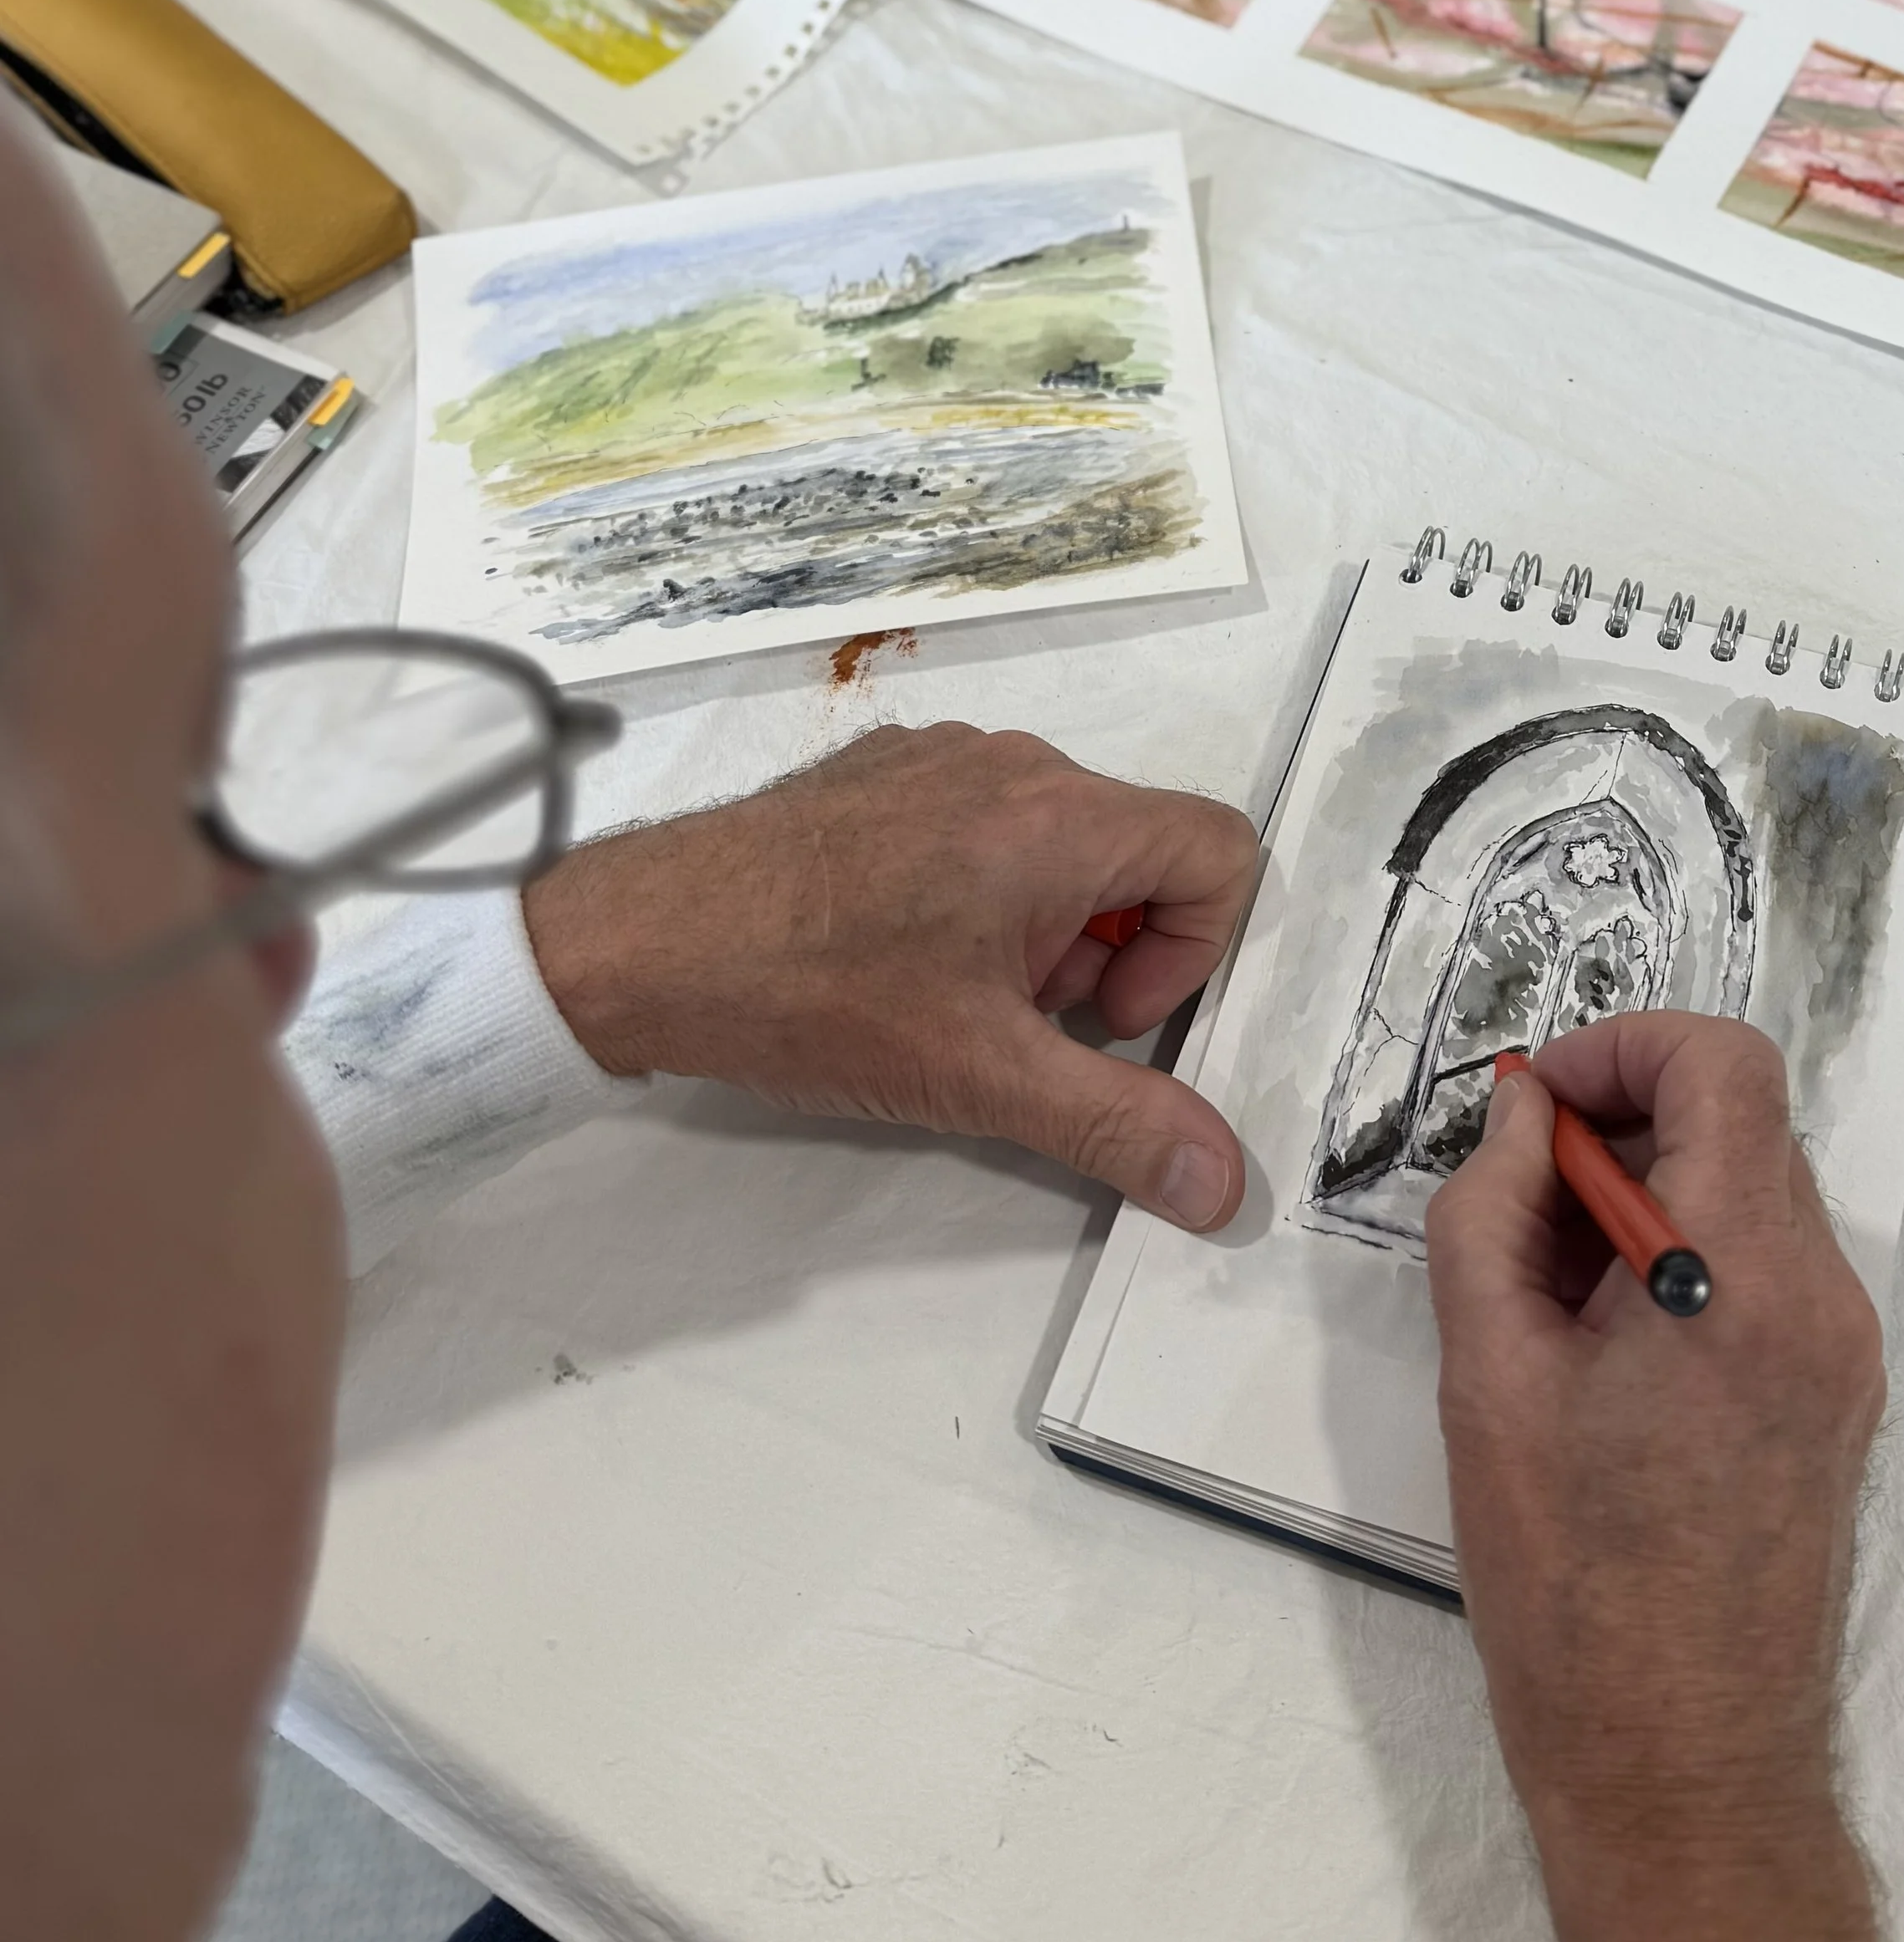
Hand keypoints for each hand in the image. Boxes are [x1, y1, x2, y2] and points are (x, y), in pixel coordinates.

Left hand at [522, 721, 1257, 1230]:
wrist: (645, 941)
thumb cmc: (809, 991)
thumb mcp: (983, 1077)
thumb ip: (1118, 1123)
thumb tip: (1218, 1179)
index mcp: (1058, 816)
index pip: (1219, 852)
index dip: (1193, 952)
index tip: (1105, 1018)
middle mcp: (1009, 766)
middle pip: (1133, 853)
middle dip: (1102, 954)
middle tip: (1015, 1021)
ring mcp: (939, 762)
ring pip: (1053, 845)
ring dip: (1035, 931)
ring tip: (946, 994)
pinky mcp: (880, 776)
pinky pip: (978, 826)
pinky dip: (970, 895)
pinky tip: (893, 957)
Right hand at [1427, 1016, 1903, 1941]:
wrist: (1677, 1768)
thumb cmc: (1572, 1588)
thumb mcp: (1488, 1378)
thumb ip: (1491, 1215)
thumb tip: (1517, 1121)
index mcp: (1743, 1278)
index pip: (1723, 1065)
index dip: (1618, 1048)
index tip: (1530, 1107)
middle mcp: (1820, 1302)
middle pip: (1739, 1123)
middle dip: (1616, 1123)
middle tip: (1508, 1197)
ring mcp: (1840, 1358)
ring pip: (1746, 1196)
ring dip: (1641, 1194)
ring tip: (1534, 1286)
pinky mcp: (1829, 1405)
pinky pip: (1759, 1272)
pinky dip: (1676, 1260)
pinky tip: (1589, 1342)